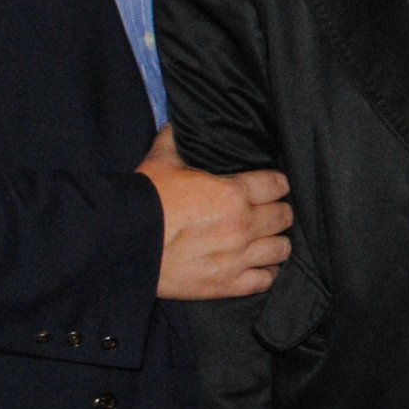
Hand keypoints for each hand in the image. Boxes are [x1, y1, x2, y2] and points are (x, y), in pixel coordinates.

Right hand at [140, 126, 291, 299]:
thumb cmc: (144, 201)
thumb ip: (175, 141)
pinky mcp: (227, 284)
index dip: (278, 183)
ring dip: (277, 242)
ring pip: (280, 249)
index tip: (275, 185)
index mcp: (233, 192)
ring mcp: (238, 257)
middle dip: (280, 211)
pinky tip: (261, 267)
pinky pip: (264, 280)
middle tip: (272, 212)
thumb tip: (176, 124)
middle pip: (283, 216)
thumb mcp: (161, 161)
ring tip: (269, 240)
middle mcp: (243, 225)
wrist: (124, 243)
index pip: (276, 185)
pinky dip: (266, 273)